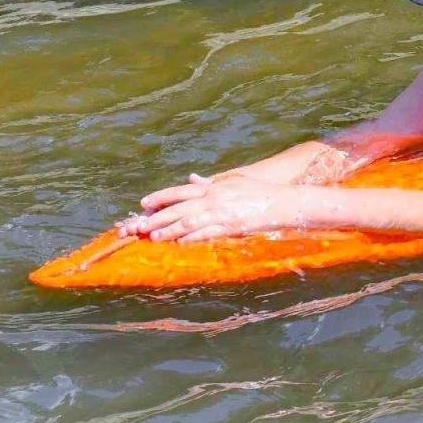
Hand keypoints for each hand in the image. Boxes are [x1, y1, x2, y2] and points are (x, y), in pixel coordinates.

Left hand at [117, 174, 307, 242]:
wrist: (282, 201)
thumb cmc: (258, 191)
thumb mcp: (233, 181)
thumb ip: (211, 182)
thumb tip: (192, 178)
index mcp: (213, 187)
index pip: (181, 191)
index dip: (161, 197)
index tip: (143, 204)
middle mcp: (214, 198)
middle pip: (180, 208)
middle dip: (158, 217)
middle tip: (140, 226)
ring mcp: (222, 213)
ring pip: (190, 222)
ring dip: (170, 230)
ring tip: (153, 237)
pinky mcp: (232, 227)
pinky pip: (207, 234)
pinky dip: (192, 239)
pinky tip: (179, 243)